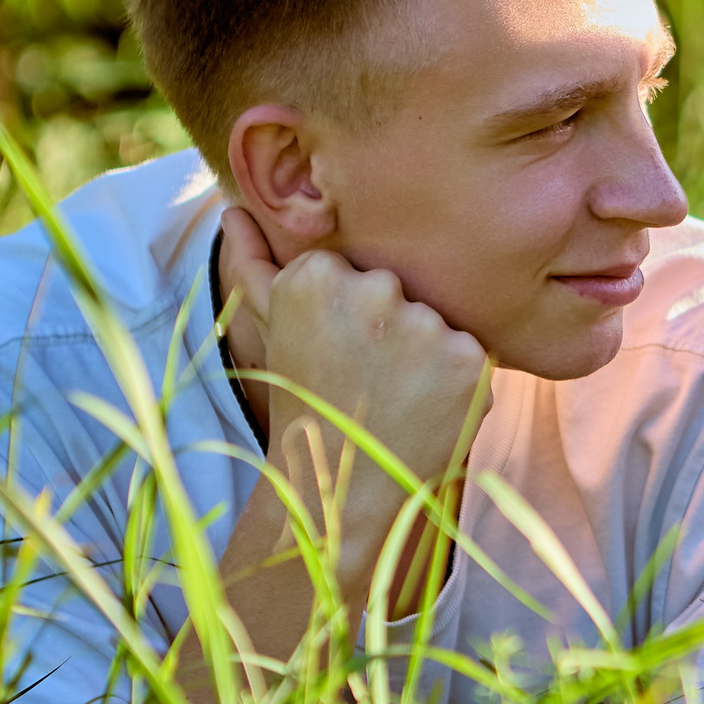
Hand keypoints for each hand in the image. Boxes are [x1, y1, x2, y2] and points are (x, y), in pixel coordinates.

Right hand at [217, 207, 490, 587]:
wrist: (337, 493)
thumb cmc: (305, 403)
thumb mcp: (271, 328)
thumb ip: (256, 261)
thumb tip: (233, 210)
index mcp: (316, 273)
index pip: (355, 271)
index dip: (349, 318)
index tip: (333, 355)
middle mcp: (371, 289)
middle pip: (398, 293)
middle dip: (389, 333)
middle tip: (364, 383)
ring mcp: (423, 324)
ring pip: (436, 323)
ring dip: (424, 358)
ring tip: (393, 400)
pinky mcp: (467, 359)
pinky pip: (470, 354)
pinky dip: (457, 384)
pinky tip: (425, 412)